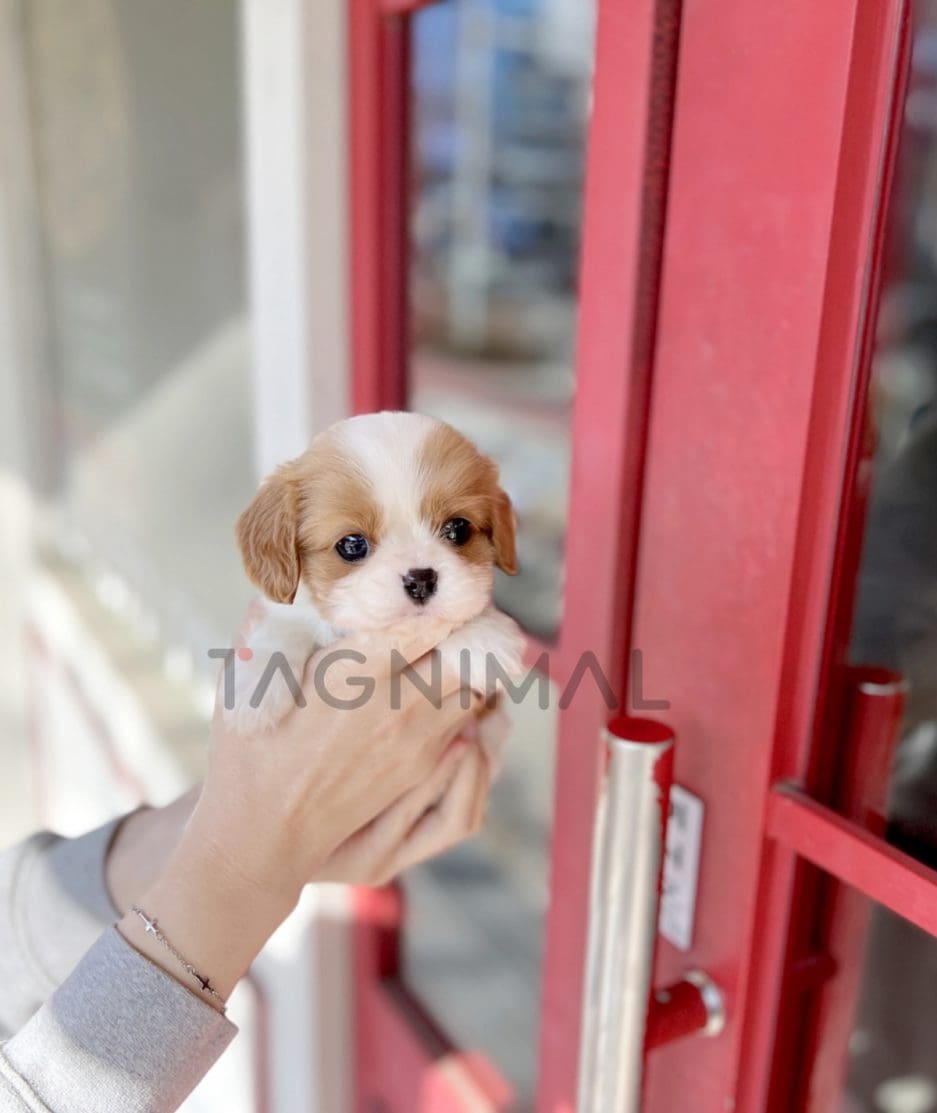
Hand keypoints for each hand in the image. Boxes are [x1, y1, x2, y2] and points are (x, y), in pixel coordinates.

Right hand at [119, 617, 480, 1003]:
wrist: (262, 832)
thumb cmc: (249, 748)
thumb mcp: (250, 676)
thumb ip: (277, 622)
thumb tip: (297, 584)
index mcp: (357, 669)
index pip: (429, 620)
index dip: (443, 599)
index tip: (443, 586)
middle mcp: (398, 702)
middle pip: (468, 651)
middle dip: (470, 627)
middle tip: (462, 612)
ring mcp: (417, 740)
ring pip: (476, 687)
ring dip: (472, 664)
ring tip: (460, 646)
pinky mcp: (421, 767)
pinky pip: (468, 724)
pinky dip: (468, 701)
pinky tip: (449, 689)